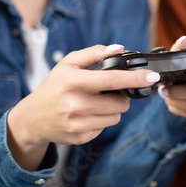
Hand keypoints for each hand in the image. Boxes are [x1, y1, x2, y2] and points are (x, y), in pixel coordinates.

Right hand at [7, 44, 160, 170]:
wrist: (32, 118)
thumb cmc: (55, 87)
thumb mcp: (68, 63)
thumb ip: (94, 52)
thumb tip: (120, 48)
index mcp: (74, 82)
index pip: (111, 80)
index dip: (135, 78)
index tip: (152, 76)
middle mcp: (76, 104)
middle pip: (121, 103)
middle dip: (122, 96)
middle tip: (108, 92)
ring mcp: (79, 123)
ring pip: (117, 116)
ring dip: (113, 109)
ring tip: (95, 103)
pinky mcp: (81, 137)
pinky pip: (106, 126)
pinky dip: (102, 119)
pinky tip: (88, 115)